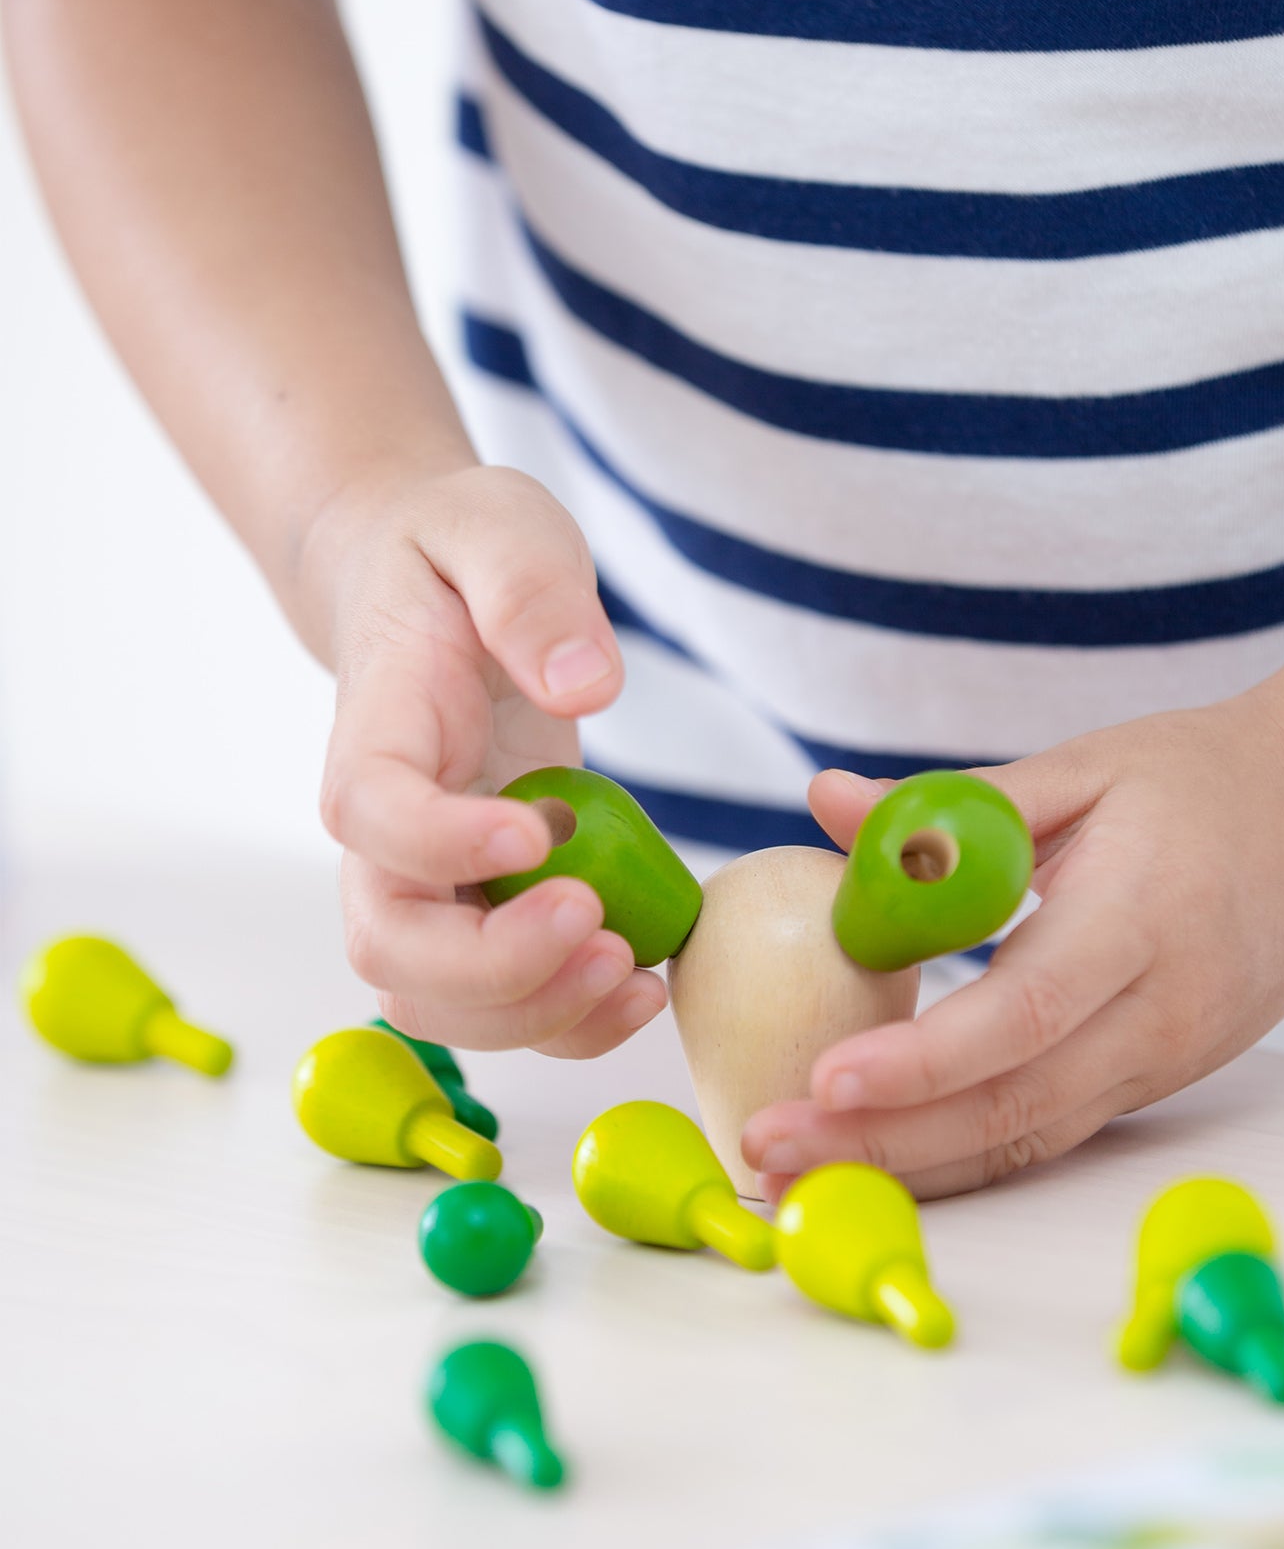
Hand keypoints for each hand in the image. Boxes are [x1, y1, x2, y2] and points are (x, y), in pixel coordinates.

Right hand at [303, 464, 667, 1053]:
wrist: (434, 595)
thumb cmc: (459, 555)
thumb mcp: (500, 527)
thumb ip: (532, 594)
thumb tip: (585, 682)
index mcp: (376, 729)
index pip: (371, 812)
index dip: (442, 841)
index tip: (540, 833)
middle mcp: (384, 830)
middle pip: (391, 946)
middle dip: (495, 968)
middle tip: (601, 933)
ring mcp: (428, 881)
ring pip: (440, 999)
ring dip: (537, 1015)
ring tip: (637, 980)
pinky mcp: (481, 909)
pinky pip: (506, 1000)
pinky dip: (571, 1021)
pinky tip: (646, 986)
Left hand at [741, 692, 1283, 1197]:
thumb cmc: (1206, 780)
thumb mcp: (1086, 766)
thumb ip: (957, 805)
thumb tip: (826, 806)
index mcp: (1143, 916)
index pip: (1025, 1009)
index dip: (925, 1058)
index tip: (826, 1077)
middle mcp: (1162, 1010)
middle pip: (1014, 1105)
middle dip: (883, 1142)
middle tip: (766, 1150)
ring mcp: (1165, 1060)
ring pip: (1027, 1141)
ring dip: (908, 1169)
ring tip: (793, 1173)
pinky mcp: (1155, 1081)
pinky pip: (1048, 1135)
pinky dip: (960, 1159)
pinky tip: (877, 1161)